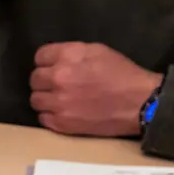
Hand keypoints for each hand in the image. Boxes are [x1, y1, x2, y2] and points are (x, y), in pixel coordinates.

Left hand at [29, 42, 161, 136]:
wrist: (139, 103)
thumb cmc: (122, 74)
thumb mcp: (98, 51)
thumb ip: (72, 53)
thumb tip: (55, 60)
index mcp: (69, 56)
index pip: (39, 56)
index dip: (46, 62)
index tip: (52, 67)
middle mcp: (59, 78)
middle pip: (34, 79)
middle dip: (44, 81)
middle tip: (57, 85)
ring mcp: (58, 102)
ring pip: (35, 100)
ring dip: (45, 99)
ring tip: (58, 100)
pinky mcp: (61, 123)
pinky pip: (43, 118)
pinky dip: (50, 115)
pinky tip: (63, 112)